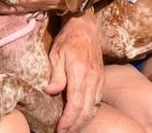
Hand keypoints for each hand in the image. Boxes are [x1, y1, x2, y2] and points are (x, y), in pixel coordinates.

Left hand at [44, 12, 103, 131]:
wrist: (85, 29)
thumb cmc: (68, 41)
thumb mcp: (56, 54)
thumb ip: (55, 74)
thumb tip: (50, 91)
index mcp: (80, 73)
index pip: (75, 103)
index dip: (68, 120)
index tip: (60, 129)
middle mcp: (92, 79)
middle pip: (86, 110)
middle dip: (75, 125)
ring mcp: (99, 80)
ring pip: (94, 108)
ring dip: (83, 122)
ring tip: (72, 130)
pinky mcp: (101, 80)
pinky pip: (97, 101)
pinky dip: (90, 113)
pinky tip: (82, 118)